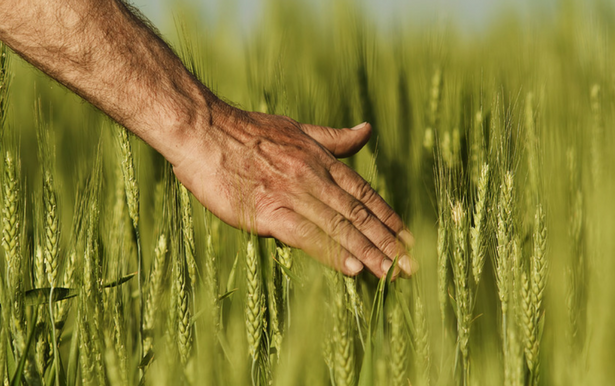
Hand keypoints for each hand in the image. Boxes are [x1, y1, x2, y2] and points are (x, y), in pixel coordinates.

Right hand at [171, 105, 414, 277]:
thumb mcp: (296, 128)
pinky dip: (332, 252)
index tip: (408, 237)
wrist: (202, 131)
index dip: (387, 217)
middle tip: (411, 266)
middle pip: (358, 215)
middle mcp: (313, 178)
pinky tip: (352, 268)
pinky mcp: (267, 212)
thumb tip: (367, 130)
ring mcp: (292, 195)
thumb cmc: (244, 131)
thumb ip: (333, 138)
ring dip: (369, 252)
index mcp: (319, 160)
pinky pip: (307, 236)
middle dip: (387, 242)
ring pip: (339, 227)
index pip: (362, 193)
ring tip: (393, 273)